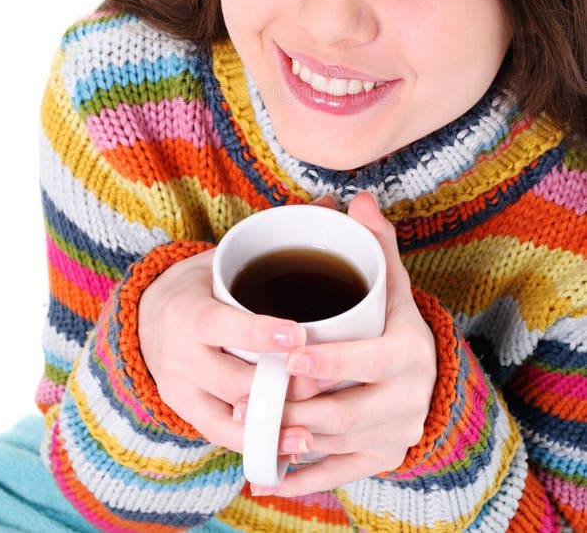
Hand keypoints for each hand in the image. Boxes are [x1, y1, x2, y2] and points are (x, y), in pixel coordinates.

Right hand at [138, 245, 317, 455]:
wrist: (149, 319)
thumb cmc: (202, 284)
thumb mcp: (225, 257)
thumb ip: (274, 236)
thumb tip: (328, 204)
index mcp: (188, 312)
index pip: (220, 326)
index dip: (258, 334)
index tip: (298, 337)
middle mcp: (180, 355)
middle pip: (232, 380)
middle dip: (278, 386)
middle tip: (327, 385)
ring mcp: (182, 390)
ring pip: (230, 415)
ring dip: (273, 423)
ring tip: (315, 428)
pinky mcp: (188, 414)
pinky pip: (223, 437)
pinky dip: (258, 445)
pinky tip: (292, 450)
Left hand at [238, 191, 437, 496]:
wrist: (427, 378)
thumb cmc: (394, 323)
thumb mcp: (391, 283)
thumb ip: (376, 243)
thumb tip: (360, 197)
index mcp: (408, 352)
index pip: (368, 360)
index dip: (329, 362)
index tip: (289, 357)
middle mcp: (408, 398)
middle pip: (346, 410)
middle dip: (296, 408)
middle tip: (250, 396)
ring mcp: (396, 433)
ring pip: (338, 443)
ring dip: (293, 440)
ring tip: (250, 427)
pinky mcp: (383, 458)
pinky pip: (342, 473)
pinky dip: (304, 478)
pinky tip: (269, 476)